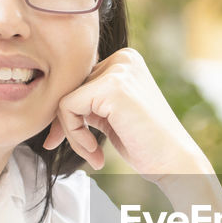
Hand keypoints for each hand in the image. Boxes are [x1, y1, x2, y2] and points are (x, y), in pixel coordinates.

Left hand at [42, 48, 209, 183]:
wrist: (176, 164)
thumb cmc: (146, 145)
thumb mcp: (112, 115)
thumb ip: (89, 101)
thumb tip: (45, 103)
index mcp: (125, 61)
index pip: (79, 81)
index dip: (73, 115)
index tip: (81, 143)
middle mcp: (123, 58)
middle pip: (69, 87)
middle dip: (69, 125)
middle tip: (88, 153)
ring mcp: (118, 70)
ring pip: (64, 98)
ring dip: (72, 134)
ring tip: (93, 156)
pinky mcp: (111, 88)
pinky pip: (67, 108)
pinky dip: (74, 135)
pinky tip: (95, 153)